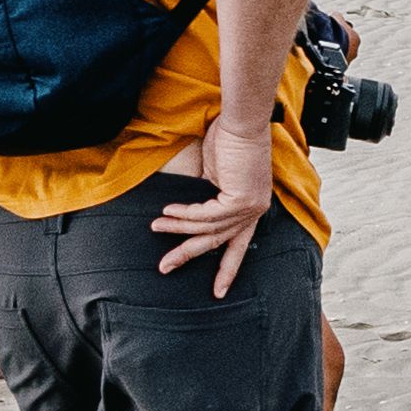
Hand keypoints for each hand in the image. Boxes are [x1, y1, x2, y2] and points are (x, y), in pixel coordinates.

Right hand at [148, 109, 282, 296]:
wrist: (241, 120)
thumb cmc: (229, 139)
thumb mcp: (215, 175)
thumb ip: (206, 196)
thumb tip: (186, 213)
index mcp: (252, 207)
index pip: (239, 244)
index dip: (228, 268)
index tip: (218, 290)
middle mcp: (255, 211)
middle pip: (220, 244)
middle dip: (190, 256)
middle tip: (165, 267)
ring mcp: (250, 206)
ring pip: (208, 229)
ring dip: (178, 229)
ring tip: (155, 228)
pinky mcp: (241, 199)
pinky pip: (206, 215)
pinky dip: (184, 215)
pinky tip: (167, 212)